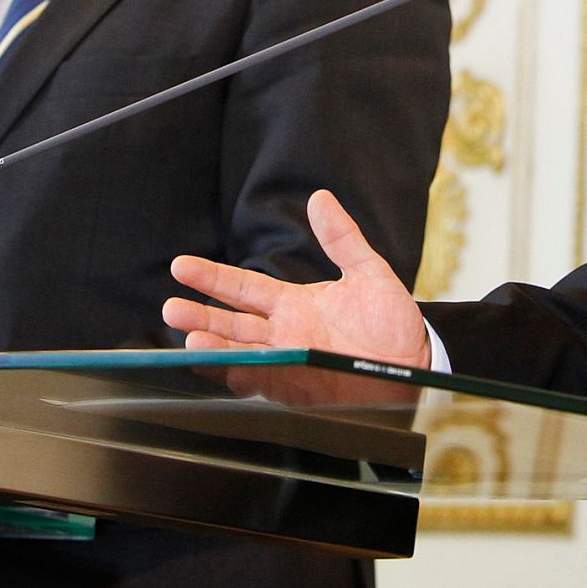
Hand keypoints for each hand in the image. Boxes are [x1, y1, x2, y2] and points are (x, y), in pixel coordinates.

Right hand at [165, 189, 431, 369]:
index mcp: (295, 303)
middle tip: (171, 306)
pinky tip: (226, 368)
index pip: (244, 288)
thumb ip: (342, 239)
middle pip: (232, 323)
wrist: (415, 362)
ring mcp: (288, 362)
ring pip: (241, 353)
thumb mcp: (369, 272)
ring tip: (190, 337)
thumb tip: (320, 198)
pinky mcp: (299, 389)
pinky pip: (263, 383)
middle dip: (201, 315)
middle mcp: (284, 333)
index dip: (212, 278)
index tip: (181, 267)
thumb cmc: (392, 319)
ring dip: (215, 347)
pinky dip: (243, 377)